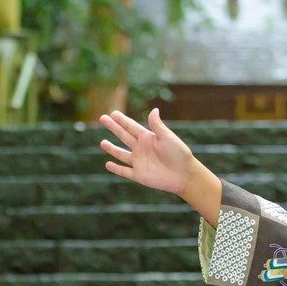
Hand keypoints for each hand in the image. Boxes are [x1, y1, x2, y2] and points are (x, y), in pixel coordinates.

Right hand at [99, 108, 221, 225]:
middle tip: (102, 118)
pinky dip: (116, 168)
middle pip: (124, 136)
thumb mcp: (168, 137)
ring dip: (112, 149)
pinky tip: (107, 164)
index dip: (122, 120)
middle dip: (114, 128)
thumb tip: (153, 110)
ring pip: (121, 154)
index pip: (131, 127)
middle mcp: (142, 149)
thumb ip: (157, 125)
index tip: (113, 113)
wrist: (184, 175)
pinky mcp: (139, 175)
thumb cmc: (179, 154)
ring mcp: (139, 162)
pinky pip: (124, 171)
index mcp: (148, 138)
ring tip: (102, 143)